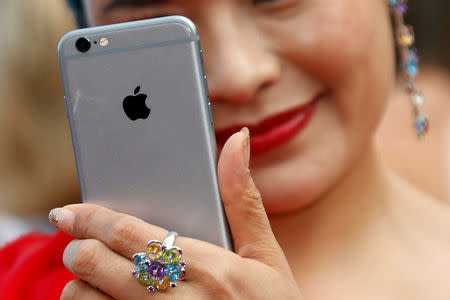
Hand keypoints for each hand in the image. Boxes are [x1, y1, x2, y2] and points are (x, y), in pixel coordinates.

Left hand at [50, 128, 301, 299]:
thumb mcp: (266, 255)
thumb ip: (243, 199)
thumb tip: (237, 140)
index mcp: (211, 269)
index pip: (132, 234)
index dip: (92, 219)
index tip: (67, 211)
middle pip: (97, 265)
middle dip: (78, 249)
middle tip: (79, 243)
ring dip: (80, 284)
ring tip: (95, 275)